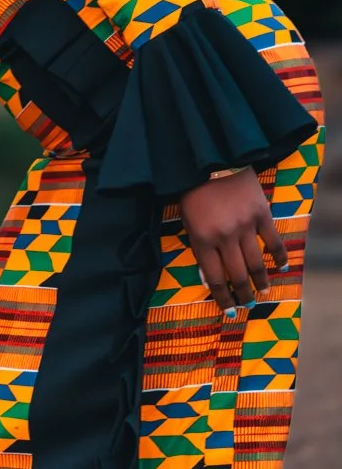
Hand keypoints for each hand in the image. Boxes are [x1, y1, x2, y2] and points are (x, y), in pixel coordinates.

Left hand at [179, 167, 287, 315]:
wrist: (210, 158)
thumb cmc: (194, 190)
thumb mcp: (187, 220)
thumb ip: (198, 248)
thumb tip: (208, 279)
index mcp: (201, 238)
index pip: (214, 278)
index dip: (222, 297)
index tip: (228, 311)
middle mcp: (224, 236)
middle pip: (236, 274)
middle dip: (242, 294)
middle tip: (247, 304)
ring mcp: (244, 225)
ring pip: (255, 262)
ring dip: (260, 281)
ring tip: (262, 292)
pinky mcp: (260, 213)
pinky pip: (272, 240)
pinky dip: (279, 256)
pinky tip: (281, 266)